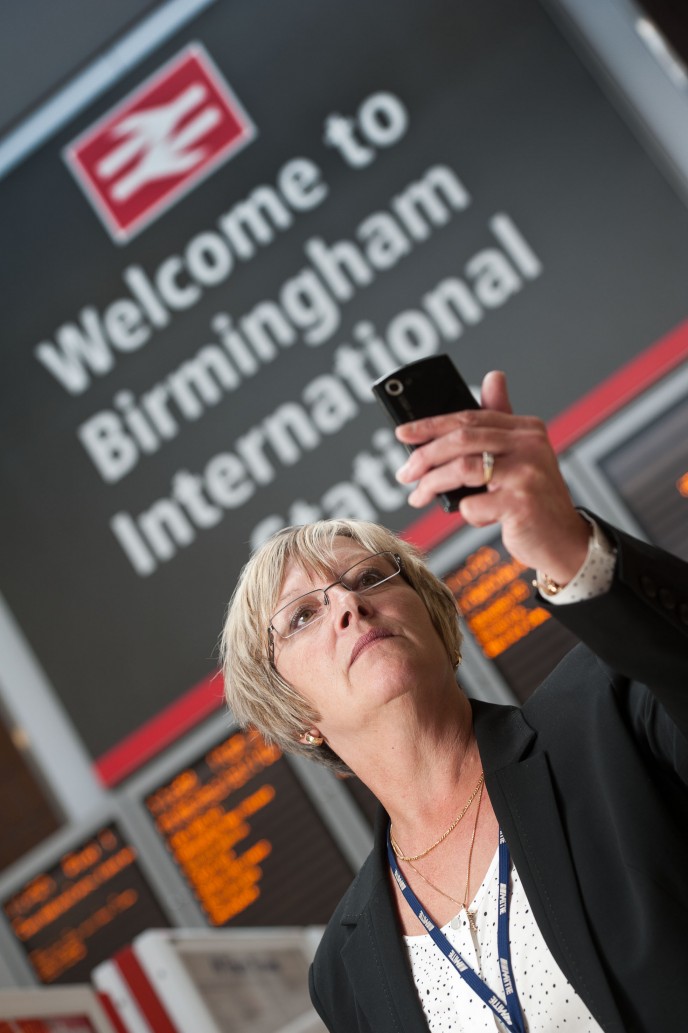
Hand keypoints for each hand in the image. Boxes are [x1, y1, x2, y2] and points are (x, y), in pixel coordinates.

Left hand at [394, 371, 589, 583]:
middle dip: (424, 456)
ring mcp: (527, 473)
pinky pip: (473, 505)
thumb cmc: (533, 498)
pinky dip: (466, 514)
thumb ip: (501, 421)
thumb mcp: (521, 455)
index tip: (402, 434)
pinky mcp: (521, 504)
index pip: (469, 418)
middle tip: (404, 473)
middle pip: (462, 439)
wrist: (564, 539)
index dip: (430, 424)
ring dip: (432, 484)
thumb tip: (493, 377)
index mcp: (527, 429)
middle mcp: (530, 445)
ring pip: (462, 469)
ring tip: (419, 497)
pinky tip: (474, 517)